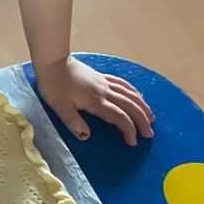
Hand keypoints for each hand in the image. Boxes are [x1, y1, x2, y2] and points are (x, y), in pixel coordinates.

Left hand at [36, 57, 153, 145]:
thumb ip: (73, 122)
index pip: (119, 117)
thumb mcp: (58, 107)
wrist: (52, 61)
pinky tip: (139, 95)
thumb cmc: (53, 85)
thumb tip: (87, 137)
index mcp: (95, 101)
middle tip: (149, 133)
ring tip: (151, 117)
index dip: (129, 130)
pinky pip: (123, 83)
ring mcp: (104, 82)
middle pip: (130, 106)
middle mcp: (104, 92)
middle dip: (142, 121)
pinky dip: (134, 91)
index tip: (133, 142)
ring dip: (142, 106)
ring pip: (130, 94)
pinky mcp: (101, 76)